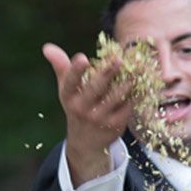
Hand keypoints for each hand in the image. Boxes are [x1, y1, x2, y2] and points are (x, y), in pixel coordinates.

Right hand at [43, 42, 134, 186]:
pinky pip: (127, 105)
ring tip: (138, 65)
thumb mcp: (66, 89)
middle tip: (118, 59)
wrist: (86, 144)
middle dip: (108, 72)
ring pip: (116, 95)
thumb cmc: (77, 107)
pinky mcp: (115, 125)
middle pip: (96, 87)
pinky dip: (136, 93)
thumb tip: (47, 47)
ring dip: (128, 80)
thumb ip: (61, 66)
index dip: (76, 70)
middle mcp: (82, 109)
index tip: (81, 58)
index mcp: (69, 96)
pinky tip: (143, 82)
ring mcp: (99, 118)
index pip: (70, 82)